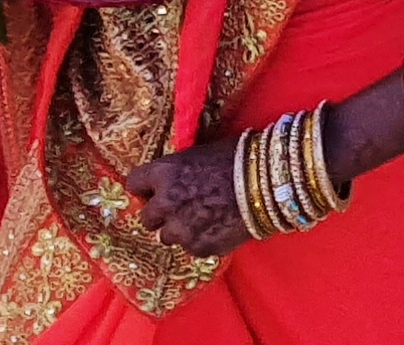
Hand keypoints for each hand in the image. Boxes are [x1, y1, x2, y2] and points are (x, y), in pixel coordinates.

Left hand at [122, 133, 251, 259]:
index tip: (153, 190)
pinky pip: (191, 248)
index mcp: (164, 172)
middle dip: (160, 214)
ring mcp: (181, 229)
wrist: (269, 184)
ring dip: (179, 230)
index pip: (134, 183)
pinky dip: (201, 241)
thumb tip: (170, 181)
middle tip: (179, 209)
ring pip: (167, 237)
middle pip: (146, 218)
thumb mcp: (200, 154)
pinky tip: (218, 228)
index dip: (146, 188)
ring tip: (202, 220)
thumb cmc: (238, 159)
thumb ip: (178, 172)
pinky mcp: (199, 248)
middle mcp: (166, 202)